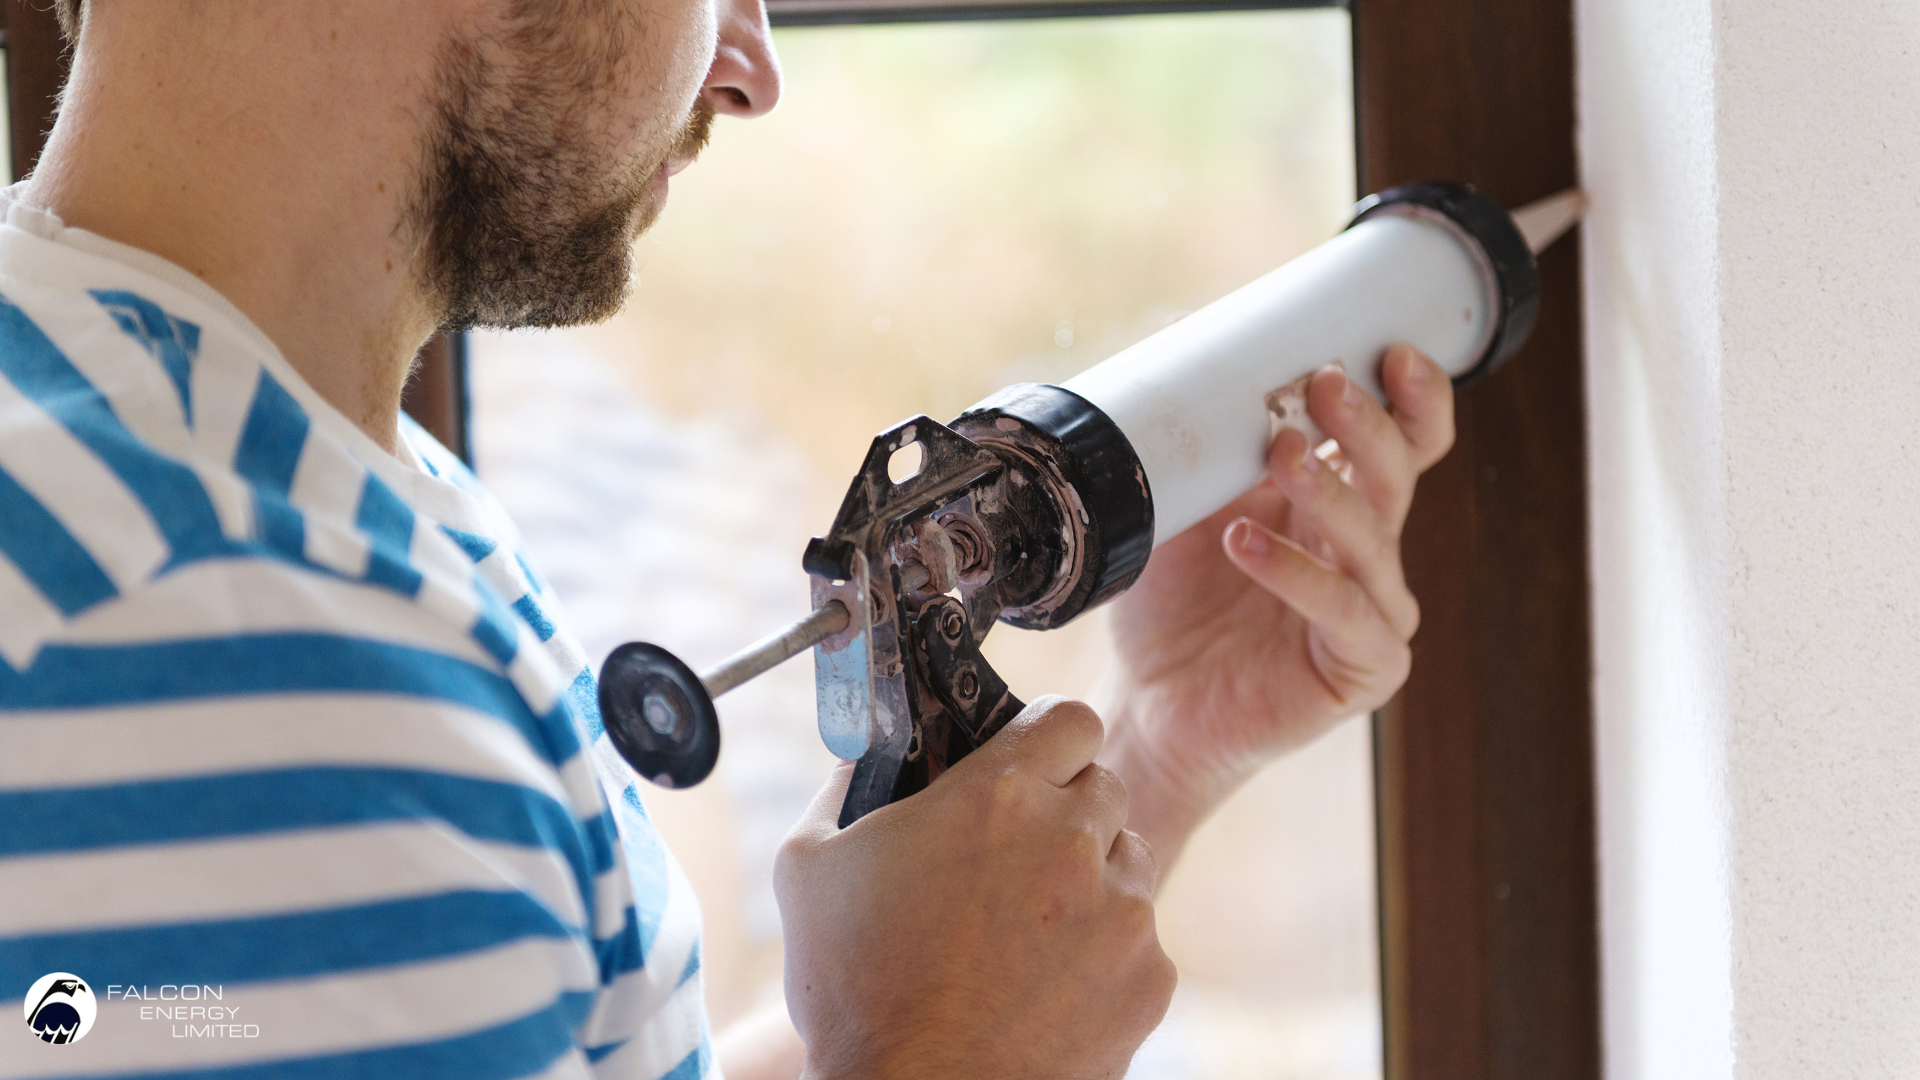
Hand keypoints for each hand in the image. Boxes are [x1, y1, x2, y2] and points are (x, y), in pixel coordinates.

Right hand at [776, 697, 1175, 1079]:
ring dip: (1091, 880)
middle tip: (1015, 858)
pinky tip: (1046, 987)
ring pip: (1129, 861)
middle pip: (1103, 786)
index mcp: (997, 796)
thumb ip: (842, 784)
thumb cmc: (853, 992)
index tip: (1028, 766)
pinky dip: (1105, 956)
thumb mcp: (810, 866)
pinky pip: (1142, 941)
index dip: (1048, 739)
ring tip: (1027, 932)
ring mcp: (1122, 913)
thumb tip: (863, 748)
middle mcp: (1072, 841)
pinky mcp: (1150, 980)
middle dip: (1066, 811)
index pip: (1069, 718)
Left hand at [1096, 345, 1455, 866]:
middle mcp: (1369, 554)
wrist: (1150, 700)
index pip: (1407, 442)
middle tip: (1327, 383)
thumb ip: (1205, 441)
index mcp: (1342, 505)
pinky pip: (1342, 610)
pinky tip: (1247, 542)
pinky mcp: (1364, 667)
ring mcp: (1373, 612)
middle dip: (1367, 424)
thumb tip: (1184, 337)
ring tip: (1282, 452)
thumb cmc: (1172, 602)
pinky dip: (1296, 570)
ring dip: (1330, 488)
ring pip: (1374, 537)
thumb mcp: (1183, 506)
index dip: (1415, 398)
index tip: (1394, 350)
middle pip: (1397, 476)